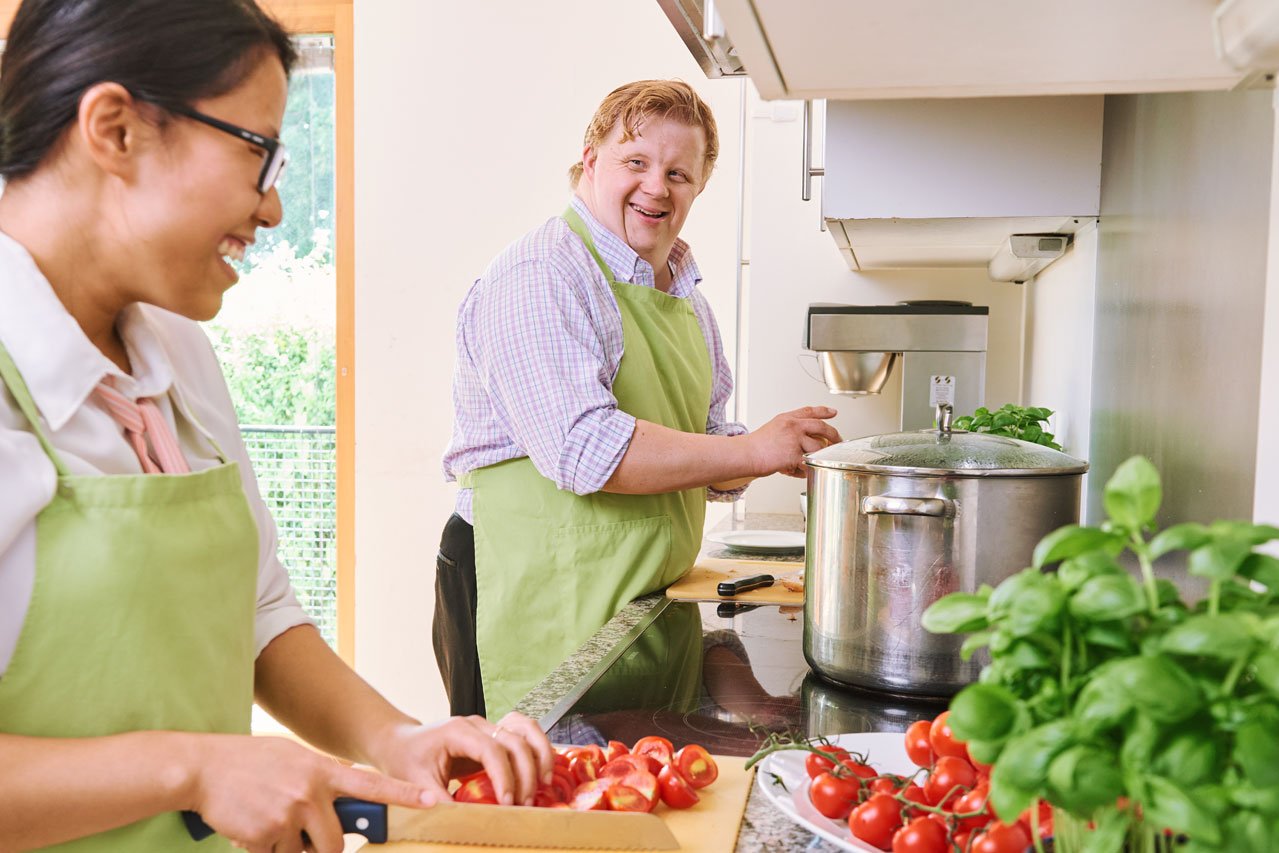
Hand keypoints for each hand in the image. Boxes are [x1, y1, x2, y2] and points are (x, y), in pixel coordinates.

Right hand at [190, 734, 427, 852]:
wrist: (205, 767)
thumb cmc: (253, 761)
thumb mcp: (295, 758)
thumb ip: (323, 780)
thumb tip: (345, 808)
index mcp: (323, 770)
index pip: (372, 785)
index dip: (403, 796)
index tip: (431, 802)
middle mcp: (311, 792)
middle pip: (336, 842)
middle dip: (323, 848)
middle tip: (303, 834)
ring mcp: (288, 814)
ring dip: (289, 849)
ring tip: (269, 821)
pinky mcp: (264, 834)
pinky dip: (264, 849)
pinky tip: (251, 826)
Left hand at [370, 712, 554, 807]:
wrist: (401, 742)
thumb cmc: (407, 759)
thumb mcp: (417, 782)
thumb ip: (439, 800)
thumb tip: (464, 821)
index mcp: (458, 731)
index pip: (491, 749)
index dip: (504, 776)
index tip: (508, 803)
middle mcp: (477, 723)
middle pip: (514, 741)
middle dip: (525, 773)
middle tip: (525, 804)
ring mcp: (488, 725)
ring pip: (526, 731)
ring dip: (539, 756)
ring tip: (544, 784)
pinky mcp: (494, 733)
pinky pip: (524, 733)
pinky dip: (537, 749)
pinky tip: (541, 771)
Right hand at [746, 406, 840, 477]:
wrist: (746, 454)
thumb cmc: (757, 445)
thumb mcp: (774, 428)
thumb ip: (790, 429)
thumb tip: (806, 438)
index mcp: (788, 419)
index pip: (810, 411)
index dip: (824, 411)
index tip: (833, 413)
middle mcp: (793, 427)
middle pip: (822, 428)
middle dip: (834, 435)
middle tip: (837, 442)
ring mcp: (795, 440)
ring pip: (818, 449)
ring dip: (816, 459)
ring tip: (807, 464)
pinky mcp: (795, 455)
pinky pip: (808, 465)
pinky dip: (803, 472)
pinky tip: (796, 472)